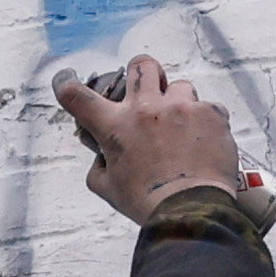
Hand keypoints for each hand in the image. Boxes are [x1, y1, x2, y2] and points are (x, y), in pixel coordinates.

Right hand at [55, 55, 254, 222]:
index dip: (66, 83)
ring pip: (179, 86)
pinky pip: (207, 107)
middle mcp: (146, 109)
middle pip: (140, 65)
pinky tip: (203, 144)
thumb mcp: (108, 188)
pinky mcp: (209, 113)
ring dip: (178, 103)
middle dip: (143, 74)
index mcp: (115, 127)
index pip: (77, 97)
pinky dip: (204, 123)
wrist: (192, 211)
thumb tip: (103, 155)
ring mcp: (180, 107)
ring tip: (182, 129)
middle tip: (149, 91)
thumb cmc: (149, 203)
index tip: (66, 78)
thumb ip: (100, 165)